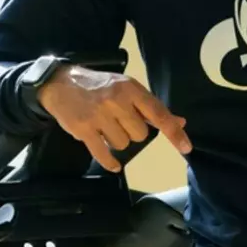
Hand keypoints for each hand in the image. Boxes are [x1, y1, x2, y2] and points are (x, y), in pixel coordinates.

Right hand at [38, 65, 190, 171]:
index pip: (158, 113)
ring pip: (123, 144)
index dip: (173, 132)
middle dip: (132, 132)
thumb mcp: (126, 88)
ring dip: (117, 142)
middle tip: (118, 122)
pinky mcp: (83, 129)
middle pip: (140, 134)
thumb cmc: (98, 86)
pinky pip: (104, 154)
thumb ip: (150, 107)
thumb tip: (179, 122)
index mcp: (130, 89)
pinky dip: (110, 161)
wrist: (60, 83)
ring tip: (105, 128)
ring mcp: (99, 115)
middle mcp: (116, 100)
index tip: (186, 148)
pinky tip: (113, 163)